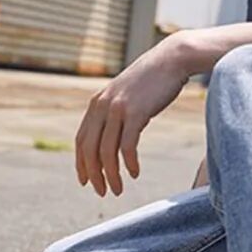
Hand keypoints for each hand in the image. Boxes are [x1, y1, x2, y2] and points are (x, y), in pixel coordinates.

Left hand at [75, 35, 191, 196]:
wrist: (171, 60)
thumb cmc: (151, 80)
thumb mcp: (125, 95)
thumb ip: (114, 112)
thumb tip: (110, 136)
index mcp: (96, 104)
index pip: (81, 140)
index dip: (81, 164)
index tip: (86, 181)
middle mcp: (102, 106)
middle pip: (90, 149)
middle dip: (94, 174)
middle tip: (102, 192)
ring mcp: (118, 109)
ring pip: (107, 151)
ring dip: (112, 174)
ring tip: (118, 189)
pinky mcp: (136, 112)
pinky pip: (127, 146)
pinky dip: (129, 163)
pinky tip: (135, 173)